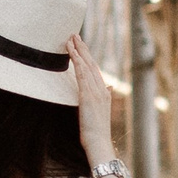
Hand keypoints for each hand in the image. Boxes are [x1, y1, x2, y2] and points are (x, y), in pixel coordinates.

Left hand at [66, 35, 119, 168]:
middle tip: (74, 35)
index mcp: (103, 92)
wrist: (98, 143)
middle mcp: (101, 89)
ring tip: (70, 39)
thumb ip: (100, 99)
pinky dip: (77, 63)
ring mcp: (96, 92)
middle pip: (91, 63)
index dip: (87, 56)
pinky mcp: (88, 97)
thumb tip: (106, 87)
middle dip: (82, 48)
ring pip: (86, 66)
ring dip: (78, 51)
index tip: (80, 45)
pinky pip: (82, 76)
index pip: (94, 69)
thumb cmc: (96, 132)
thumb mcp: (98, 112)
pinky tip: (71, 54)